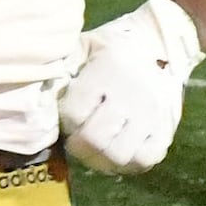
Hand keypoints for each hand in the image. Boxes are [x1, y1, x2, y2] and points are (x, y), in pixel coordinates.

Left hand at [60, 0, 201, 174]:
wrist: (162, 42)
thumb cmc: (115, 45)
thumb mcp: (84, 45)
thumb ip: (62, 67)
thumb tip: (39, 93)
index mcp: (106, 73)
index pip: (74, 113)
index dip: (66, 120)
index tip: (69, 116)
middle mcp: (131, 96)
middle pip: (95, 139)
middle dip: (78, 145)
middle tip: (76, 140)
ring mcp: (151, 115)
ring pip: (119, 155)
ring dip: (101, 158)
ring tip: (97, 149)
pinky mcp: (166, 128)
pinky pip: (146, 160)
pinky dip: (128, 162)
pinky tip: (119, 151)